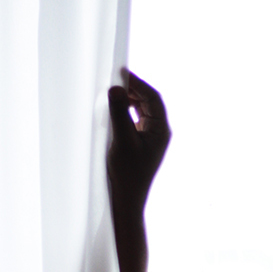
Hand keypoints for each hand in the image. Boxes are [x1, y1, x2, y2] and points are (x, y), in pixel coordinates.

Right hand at [107, 69, 170, 211]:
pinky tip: (113, 110)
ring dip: (128, 99)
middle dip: (132, 89)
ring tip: (111, 94)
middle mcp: (159, 132)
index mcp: (161, 130)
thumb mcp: (121, 140)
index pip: (152, 97)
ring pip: (142, 110)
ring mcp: (151, 138)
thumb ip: (119, 112)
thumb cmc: (126, 174)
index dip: (137, 82)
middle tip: (112, 80)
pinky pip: (136, 119)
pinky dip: (125, 111)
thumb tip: (116, 88)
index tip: (120, 71)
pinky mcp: (142, 143)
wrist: (127, 200)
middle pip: (148, 101)